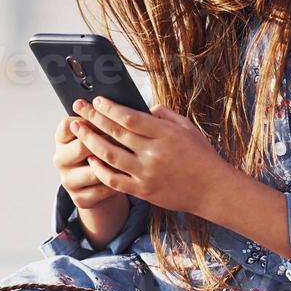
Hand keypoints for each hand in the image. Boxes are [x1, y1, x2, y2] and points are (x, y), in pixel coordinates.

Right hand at [53, 114, 126, 209]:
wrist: (96, 184)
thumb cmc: (103, 148)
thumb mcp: (98, 132)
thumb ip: (104, 120)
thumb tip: (127, 108)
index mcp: (62, 137)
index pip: (69, 124)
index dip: (91, 120)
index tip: (109, 116)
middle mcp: (60, 158)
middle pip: (82, 146)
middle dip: (106, 141)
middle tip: (128, 137)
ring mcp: (68, 180)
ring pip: (94, 170)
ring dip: (114, 164)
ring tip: (132, 157)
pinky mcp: (79, 198)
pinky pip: (102, 188)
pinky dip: (118, 181)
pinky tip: (129, 175)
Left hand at [68, 96, 234, 214]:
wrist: (213, 190)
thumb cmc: (201, 156)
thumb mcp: (187, 128)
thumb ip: (164, 115)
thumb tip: (142, 108)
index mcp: (165, 134)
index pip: (130, 117)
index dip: (109, 108)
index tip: (96, 100)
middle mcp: (154, 153)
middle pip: (115, 132)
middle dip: (92, 118)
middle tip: (77, 107)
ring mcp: (147, 173)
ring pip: (109, 155)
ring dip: (90, 140)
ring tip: (77, 129)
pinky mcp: (143, 191)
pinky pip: (114, 180)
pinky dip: (100, 169)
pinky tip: (91, 159)